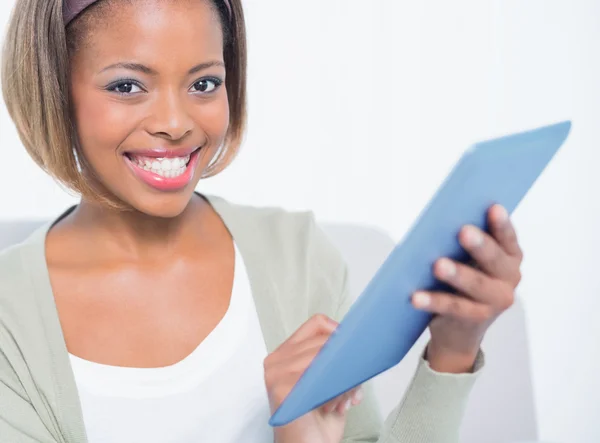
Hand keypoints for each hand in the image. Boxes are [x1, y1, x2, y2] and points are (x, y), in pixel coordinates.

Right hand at [264, 314, 363, 442]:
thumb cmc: (318, 421)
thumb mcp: (328, 383)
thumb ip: (336, 361)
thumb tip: (360, 343)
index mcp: (285, 354)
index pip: (317, 324)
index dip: (340, 333)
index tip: (354, 349)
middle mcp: (275, 361)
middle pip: (325, 340)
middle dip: (346, 362)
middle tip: (351, 387)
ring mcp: (276, 373)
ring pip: (327, 358)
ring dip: (344, 380)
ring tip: (341, 400)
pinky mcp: (282, 387)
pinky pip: (321, 376)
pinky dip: (337, 391)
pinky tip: (334, 406)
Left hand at [411, 204, 522, 372]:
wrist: (458, 329)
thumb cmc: (460, 279)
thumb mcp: (466, 258)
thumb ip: (463, 243)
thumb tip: (439, 221)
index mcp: (510, 257)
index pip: (507, 238)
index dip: (501, 224)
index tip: (493, 207)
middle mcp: (509, 278)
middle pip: (495, 260)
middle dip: (480, 245)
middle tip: (463, 231)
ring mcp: (496, 301)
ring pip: (476, 285)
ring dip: (457, 275)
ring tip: (438, 265)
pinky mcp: (477, 319)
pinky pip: (454, 308)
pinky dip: (433, 301)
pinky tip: (416, 296)